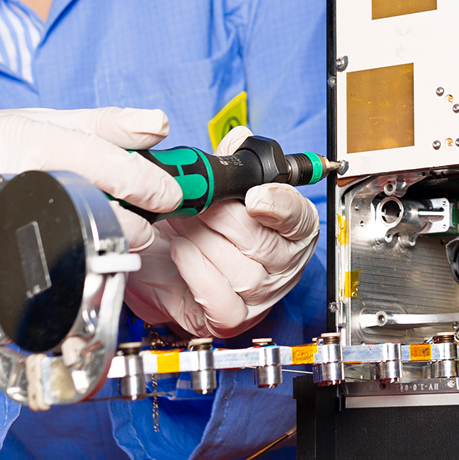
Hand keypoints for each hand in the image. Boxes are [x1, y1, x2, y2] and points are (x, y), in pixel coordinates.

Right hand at [0, 107, 182, 292]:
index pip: (90, 161)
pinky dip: (67, 271)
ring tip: (107, 237)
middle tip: (143, 226)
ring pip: (67, 254)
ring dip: (101, 251)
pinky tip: (68, 256)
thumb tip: (159, 125)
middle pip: (83, 213)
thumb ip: (103, 125)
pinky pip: (41, 280)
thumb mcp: (40, 122)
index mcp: (13, 139)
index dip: (139, 180)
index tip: (169, 194)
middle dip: (128, 226)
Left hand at [124, 126, 320, 337]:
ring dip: (205, 242)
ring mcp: (259, 296)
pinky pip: (221, 299)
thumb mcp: (215, 189)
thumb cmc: (194, 224)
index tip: (254, 195)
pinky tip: (182, 251)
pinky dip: (197, 272)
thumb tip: (238, 140)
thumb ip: (230, 163)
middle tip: (199, 204)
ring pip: (243, 273)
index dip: (280, 205)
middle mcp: (282, 265)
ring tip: (184, 225)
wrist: (158, 260)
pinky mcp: (230, 319)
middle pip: (265, 245)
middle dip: (224, 219)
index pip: (300, 218)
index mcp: (290, 229)